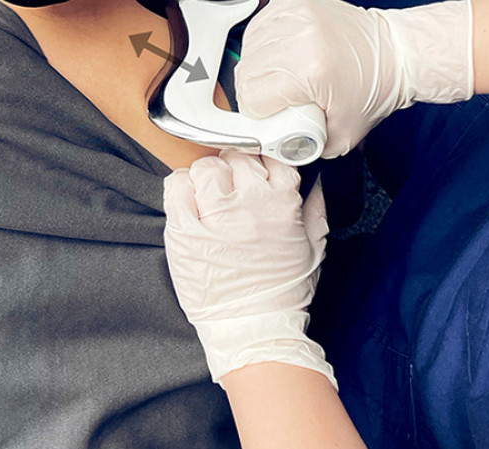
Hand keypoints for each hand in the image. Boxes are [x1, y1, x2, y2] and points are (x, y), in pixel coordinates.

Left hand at [163, 150, 333, 387]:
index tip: (253, 177)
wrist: (254, 331)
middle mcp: (249, 205)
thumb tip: (312, 179)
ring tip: (209, 202)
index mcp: (282, 204)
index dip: (259, 165)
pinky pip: (175, 186)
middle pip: (234, 158)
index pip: (268, 157)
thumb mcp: (312, 247)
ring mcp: (214, 217)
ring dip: (206, 179)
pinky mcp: (184, 231)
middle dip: (233, 171)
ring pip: (205, 168)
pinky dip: (180, 188)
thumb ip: (313, 207)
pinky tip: (188, 205)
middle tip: (230, 194)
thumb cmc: (282, 293)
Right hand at [234, 0, 473, 157]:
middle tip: (280, 97)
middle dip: (258, 91)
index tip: (274, 113)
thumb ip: (302, 144)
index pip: (252, 97)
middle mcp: (299, 37)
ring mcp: (294, 14)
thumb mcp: (342, 136)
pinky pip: (257, 26)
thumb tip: (271, 142)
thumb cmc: (375, 87)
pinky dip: (263, 42)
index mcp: (309, 70)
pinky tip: (282, 52)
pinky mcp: (291, 1)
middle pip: (245, 73)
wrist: (395, 50)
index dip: (260, 112)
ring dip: (259, 66)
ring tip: (285, 73)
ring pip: (247, 48)